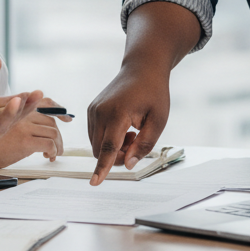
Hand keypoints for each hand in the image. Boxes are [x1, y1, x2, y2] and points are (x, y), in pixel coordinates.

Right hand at [0, 97, 68, 168]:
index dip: (58, 109)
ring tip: (52, 155)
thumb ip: (14, 124)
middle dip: (58, 135)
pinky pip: (48, 143)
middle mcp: (20, 115)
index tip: (67, 119)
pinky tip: (46, 157)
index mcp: (15, 109)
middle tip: (57, 148)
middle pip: (51, 120)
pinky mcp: (23, 141)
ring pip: (52, 132)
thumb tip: (34, 135)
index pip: (44, 102)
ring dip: (57, 145)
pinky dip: (52, 151)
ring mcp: (22, 127)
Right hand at [87, 64, 169, 184]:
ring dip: (113, 147)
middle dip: (117, 156)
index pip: (108, 147)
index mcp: (118, 113)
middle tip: (136, 142)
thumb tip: (128, 164)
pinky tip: (124, 127)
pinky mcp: (91, 110)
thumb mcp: (158, 120)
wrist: (142, 68)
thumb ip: (144, 145)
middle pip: (101, 150)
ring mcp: (93, 110)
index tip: (94, 182)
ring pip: (96, 144)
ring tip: (132, 132)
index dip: (102, 168)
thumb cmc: (153, 92)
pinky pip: (95, 135)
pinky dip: (108, 139)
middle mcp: (100, 112)